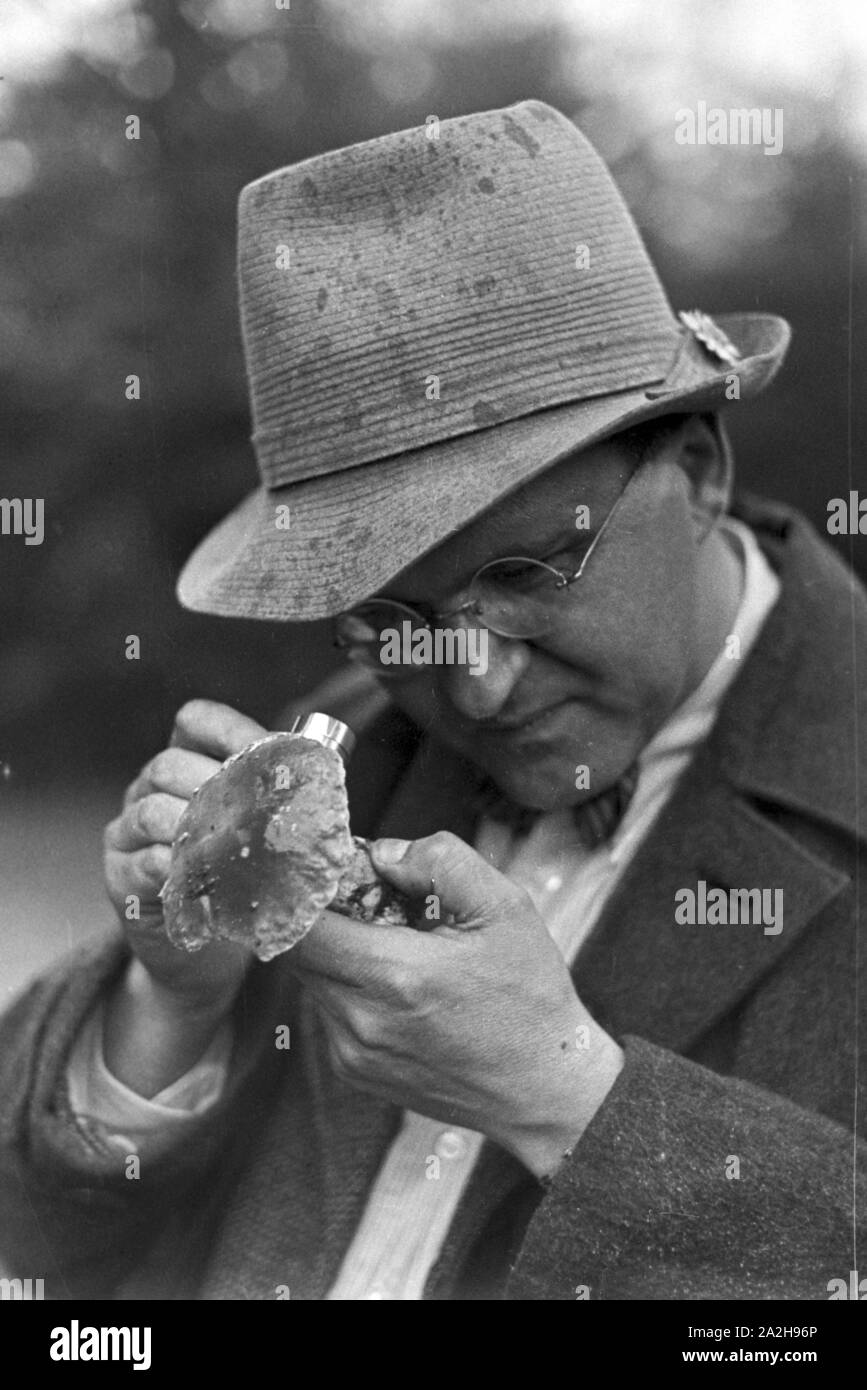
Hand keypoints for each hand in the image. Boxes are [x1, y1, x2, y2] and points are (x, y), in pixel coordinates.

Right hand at [103, 699, 265, 1010]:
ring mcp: (128, 831)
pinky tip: (201, 879)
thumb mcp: (257, 832)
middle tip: (253, 811)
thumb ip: (276, 802)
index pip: (195, 722)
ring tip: (230, 847)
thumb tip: (322, 787)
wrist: (207, 950)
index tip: (262, 748)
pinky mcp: (119, 876)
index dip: (226, 729)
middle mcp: (149, 788)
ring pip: (152, 810)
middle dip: (215, 784)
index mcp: (186, 763)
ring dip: (195, 828)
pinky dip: (176, 868)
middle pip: (170, 764)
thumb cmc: (240, 878)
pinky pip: (143, 862)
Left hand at [291, 831, 623, 1178]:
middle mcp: (361, 1020)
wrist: (545, 1089)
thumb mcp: (504, 907)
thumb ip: (440, 862)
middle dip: (327, 918)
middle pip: (300, 951)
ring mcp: (353, 1053)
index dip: (311, 892)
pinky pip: (329, 1011)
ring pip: (313, 980)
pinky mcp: (354, 1072)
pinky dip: (351, 988)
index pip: (302, 925)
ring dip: (340, 954)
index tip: (339, 876)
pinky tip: (402, 990)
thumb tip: (381, 854)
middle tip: (378, 905)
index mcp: (395, 974)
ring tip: (399, 949)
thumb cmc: (529, 995)